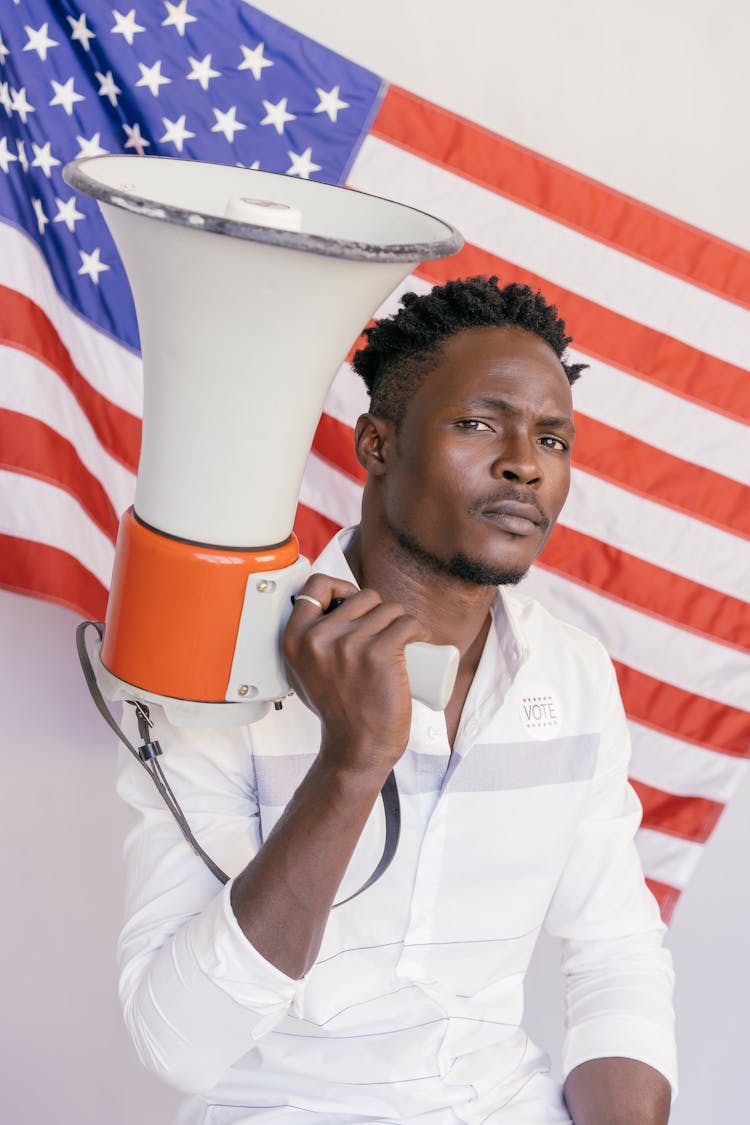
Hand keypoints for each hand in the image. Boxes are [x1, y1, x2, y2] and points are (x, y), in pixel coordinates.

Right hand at [282, 574, 428, 781]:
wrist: (356, 747)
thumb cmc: (336, 711)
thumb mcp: (303, 671)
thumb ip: (305, 642)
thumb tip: (326, 607)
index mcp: (295, 639)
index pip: (316, 585)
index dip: (340, 587)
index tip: (355, 602)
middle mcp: (318, 638)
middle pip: (362, 596)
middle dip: (378, 610)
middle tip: (383, 635)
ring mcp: (349, 644)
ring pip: (389, 609)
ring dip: (400, 621)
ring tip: (401, 641)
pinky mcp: (380, 653)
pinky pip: (407, 622)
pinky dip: (418, 628)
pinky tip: (418, 638)